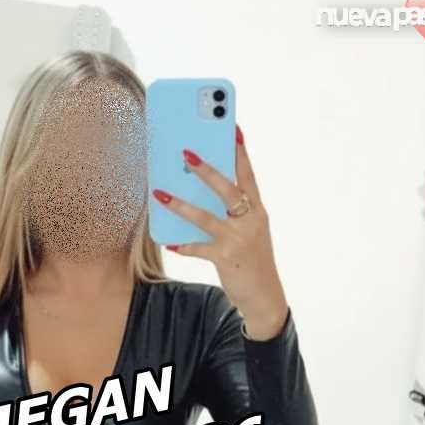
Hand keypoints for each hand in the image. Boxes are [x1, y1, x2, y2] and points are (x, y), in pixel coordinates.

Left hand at [152, 125, 289, 339]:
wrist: (264, 295)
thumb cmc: (252, 259)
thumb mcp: (250, 232)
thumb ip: (232, 214)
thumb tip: (199, 194)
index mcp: (257, 211)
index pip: (249, 175)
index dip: (241, 152)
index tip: (233, 129)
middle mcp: (250, 221)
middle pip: (226, 188)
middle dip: (206, 169)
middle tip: (186, 152)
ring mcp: (238, 239)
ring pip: (205, 217)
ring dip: (180, 204)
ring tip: (160, 193)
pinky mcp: (226, 258)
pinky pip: (198, 248)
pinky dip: (183, 244)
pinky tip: (169, 241)